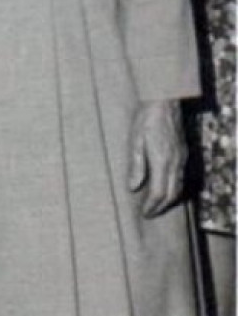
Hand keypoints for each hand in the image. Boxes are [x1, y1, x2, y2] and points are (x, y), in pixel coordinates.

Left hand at [128, 100, 186, 217]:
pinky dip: (175, 188)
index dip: (151, 206)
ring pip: (180, 186)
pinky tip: (166, 188)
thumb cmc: (146, 119)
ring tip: (156, 205)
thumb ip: (136, 165)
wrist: (164, 101)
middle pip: (172, 194)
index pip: (159, 192)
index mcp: (162, 161)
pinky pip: (182, 177)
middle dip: (161, 207)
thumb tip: (132, 188)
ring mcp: (181, 158)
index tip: (143, 214)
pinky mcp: (183, 152)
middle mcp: (175, 162)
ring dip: (169, 199)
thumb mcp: (135, 140)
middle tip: (149, 214)